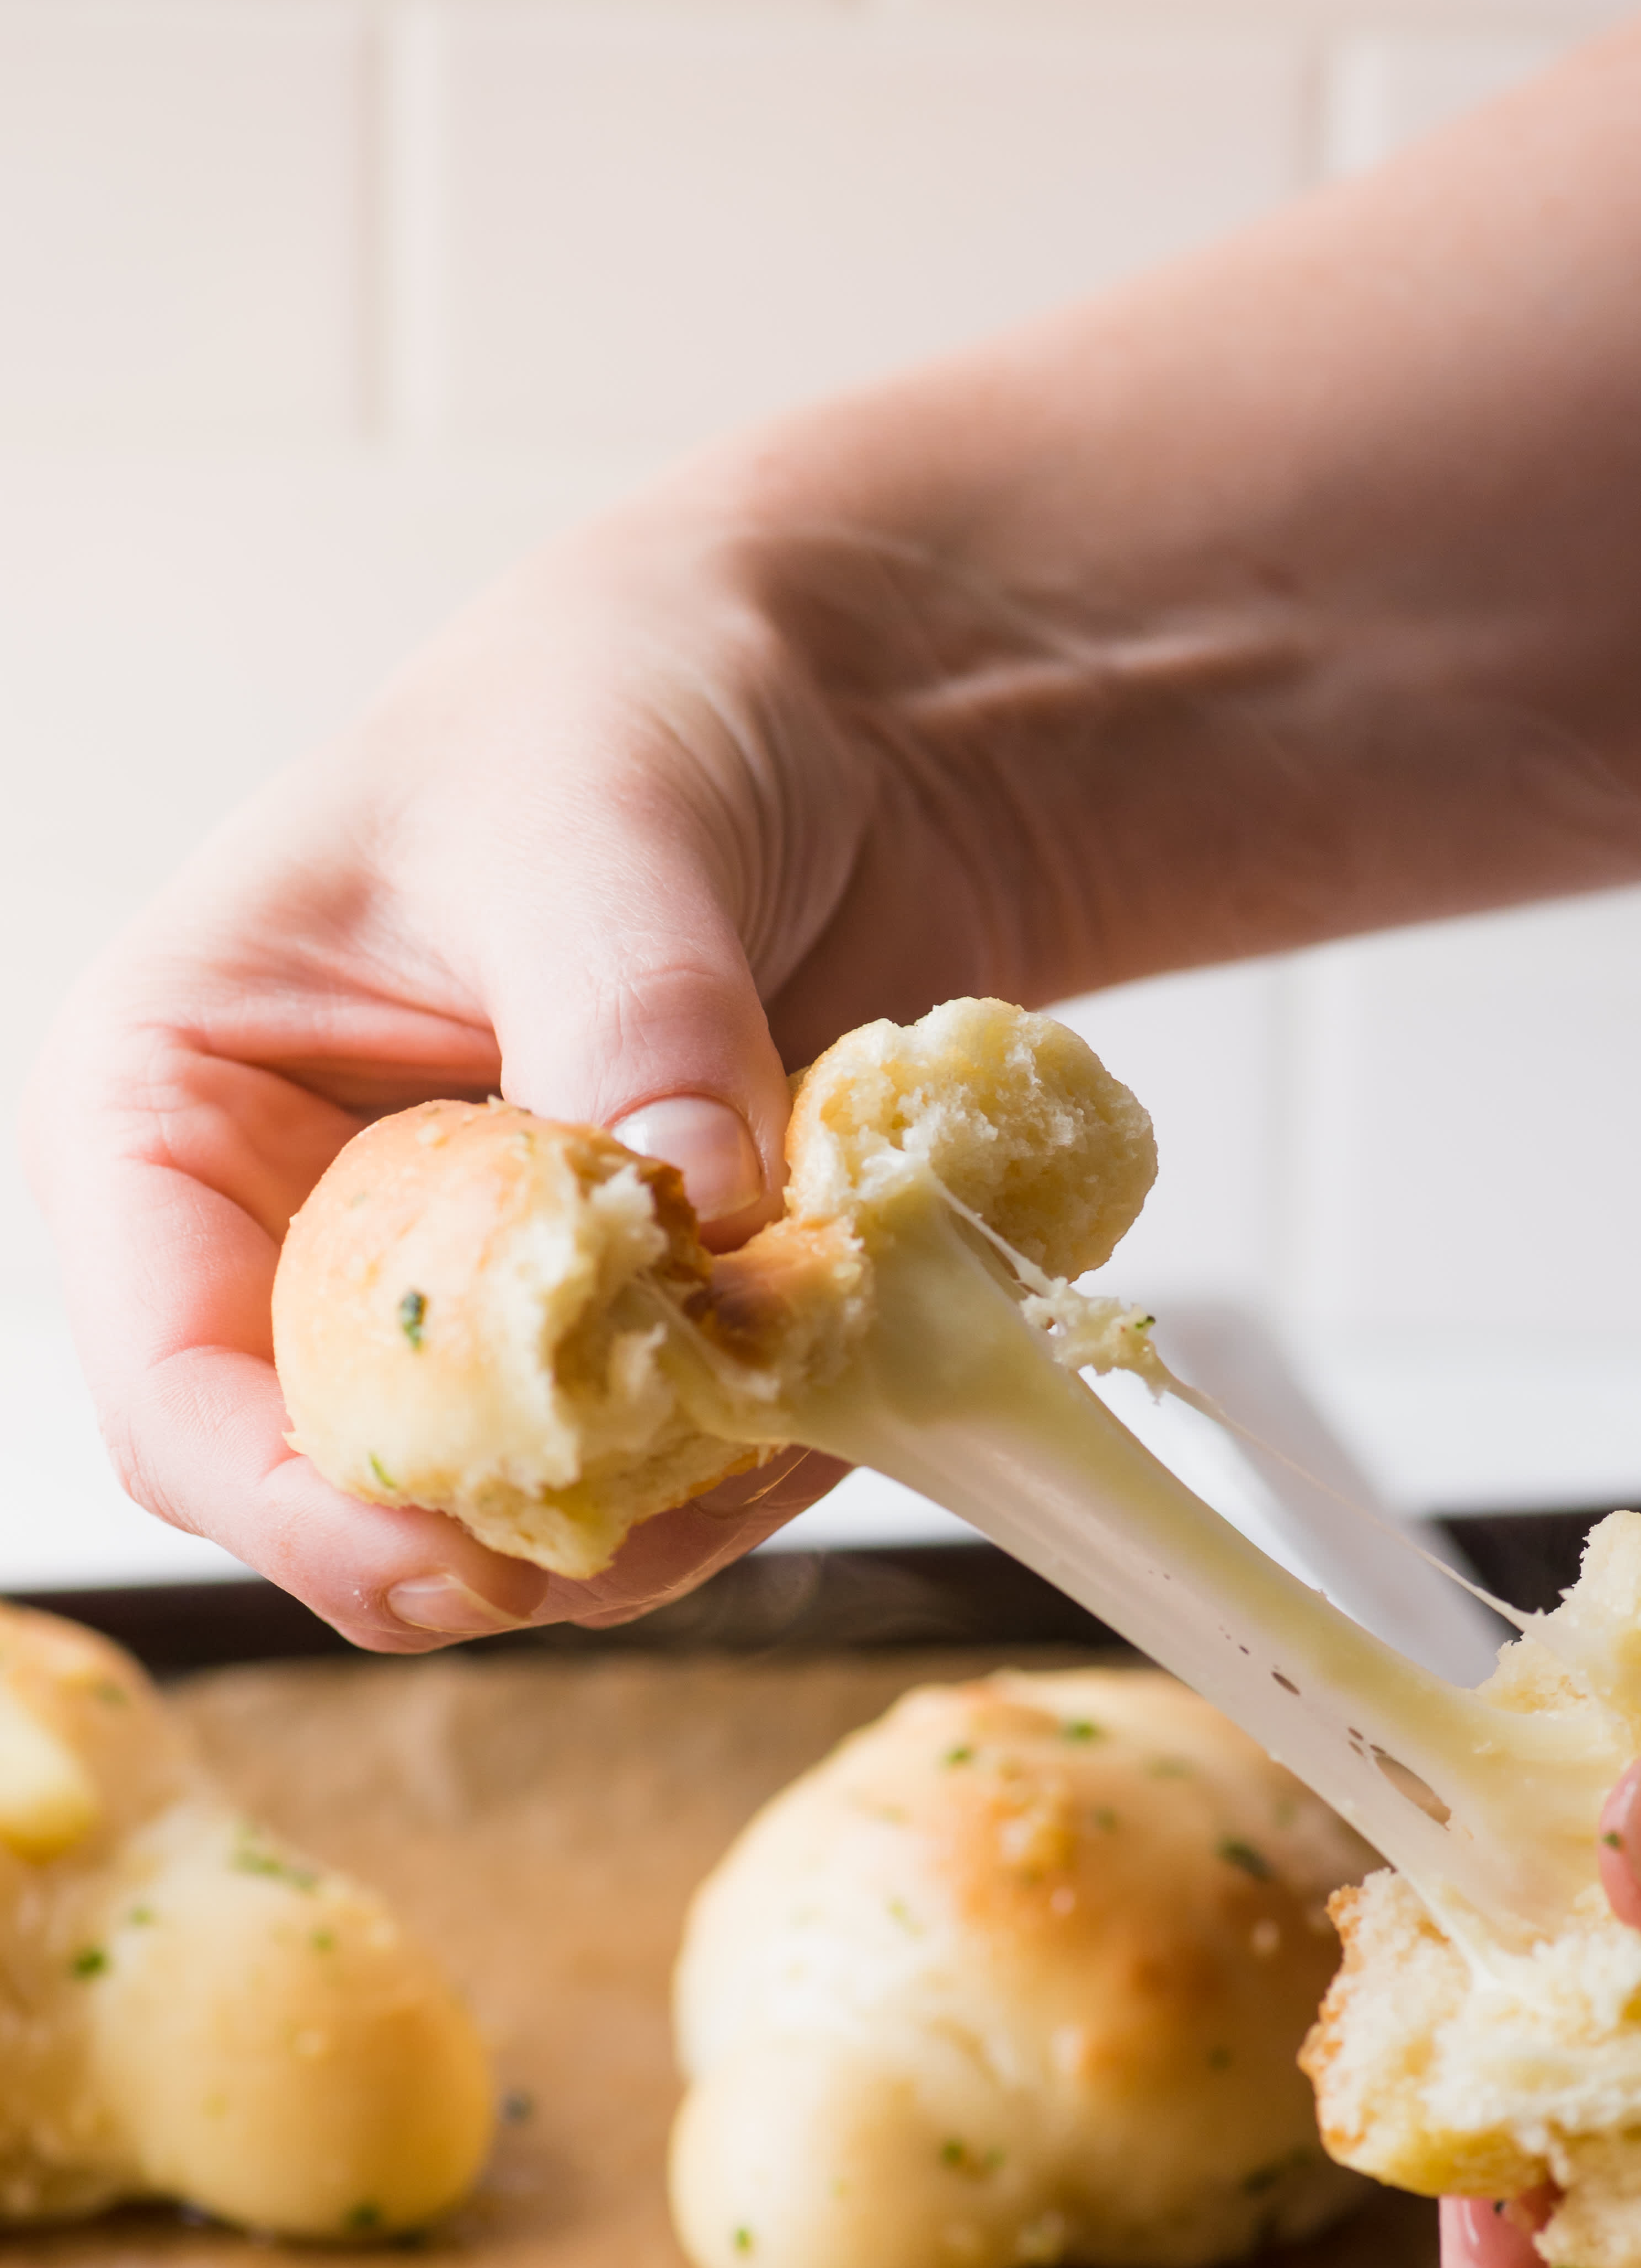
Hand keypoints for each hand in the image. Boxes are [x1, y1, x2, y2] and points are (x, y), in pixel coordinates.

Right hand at [19, 478, 1007, 1648]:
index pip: (177, 1391)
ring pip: (516, 1521)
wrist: (810, 722)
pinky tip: (841, 1371)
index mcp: (172, 1115)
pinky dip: (751, 1467)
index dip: (308, 1511)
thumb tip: (698, 1217)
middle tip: (704, 1469)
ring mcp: (451, 1313)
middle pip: (343, 1500)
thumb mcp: (602, 826)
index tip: (475, 1554)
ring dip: (672, 1505)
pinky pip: (656, 1484)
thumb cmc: (623, 713)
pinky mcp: (603, 1344)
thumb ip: (629, 1023)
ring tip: (811, 1383)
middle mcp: (284, 1246)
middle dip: (519, 1521)